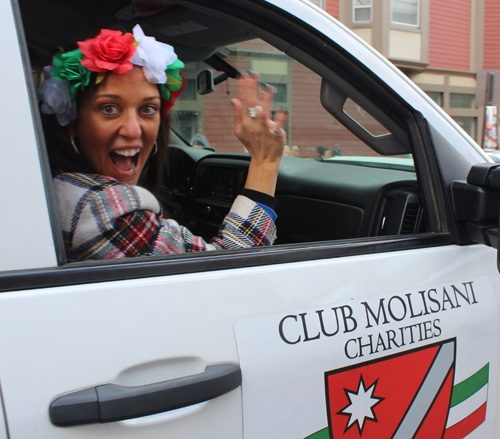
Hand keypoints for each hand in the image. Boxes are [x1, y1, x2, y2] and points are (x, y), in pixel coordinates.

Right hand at [231, 71, 287, 195]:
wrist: (264, 159)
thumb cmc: (253, 145)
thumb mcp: (240, 131)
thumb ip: (237, 114)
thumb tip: (234, 100)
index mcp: (245, 122)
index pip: (244, 101)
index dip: (243, 88)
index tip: (244, 77)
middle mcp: (254, 124)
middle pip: (253, 104)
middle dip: (252, 89)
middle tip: (253, 76)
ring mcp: (265, 129)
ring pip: (265, 112)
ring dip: (266, 100)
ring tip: (267, 88)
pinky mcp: (275, 134)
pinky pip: (278, 125)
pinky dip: (281, 118)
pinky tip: (283, 109)